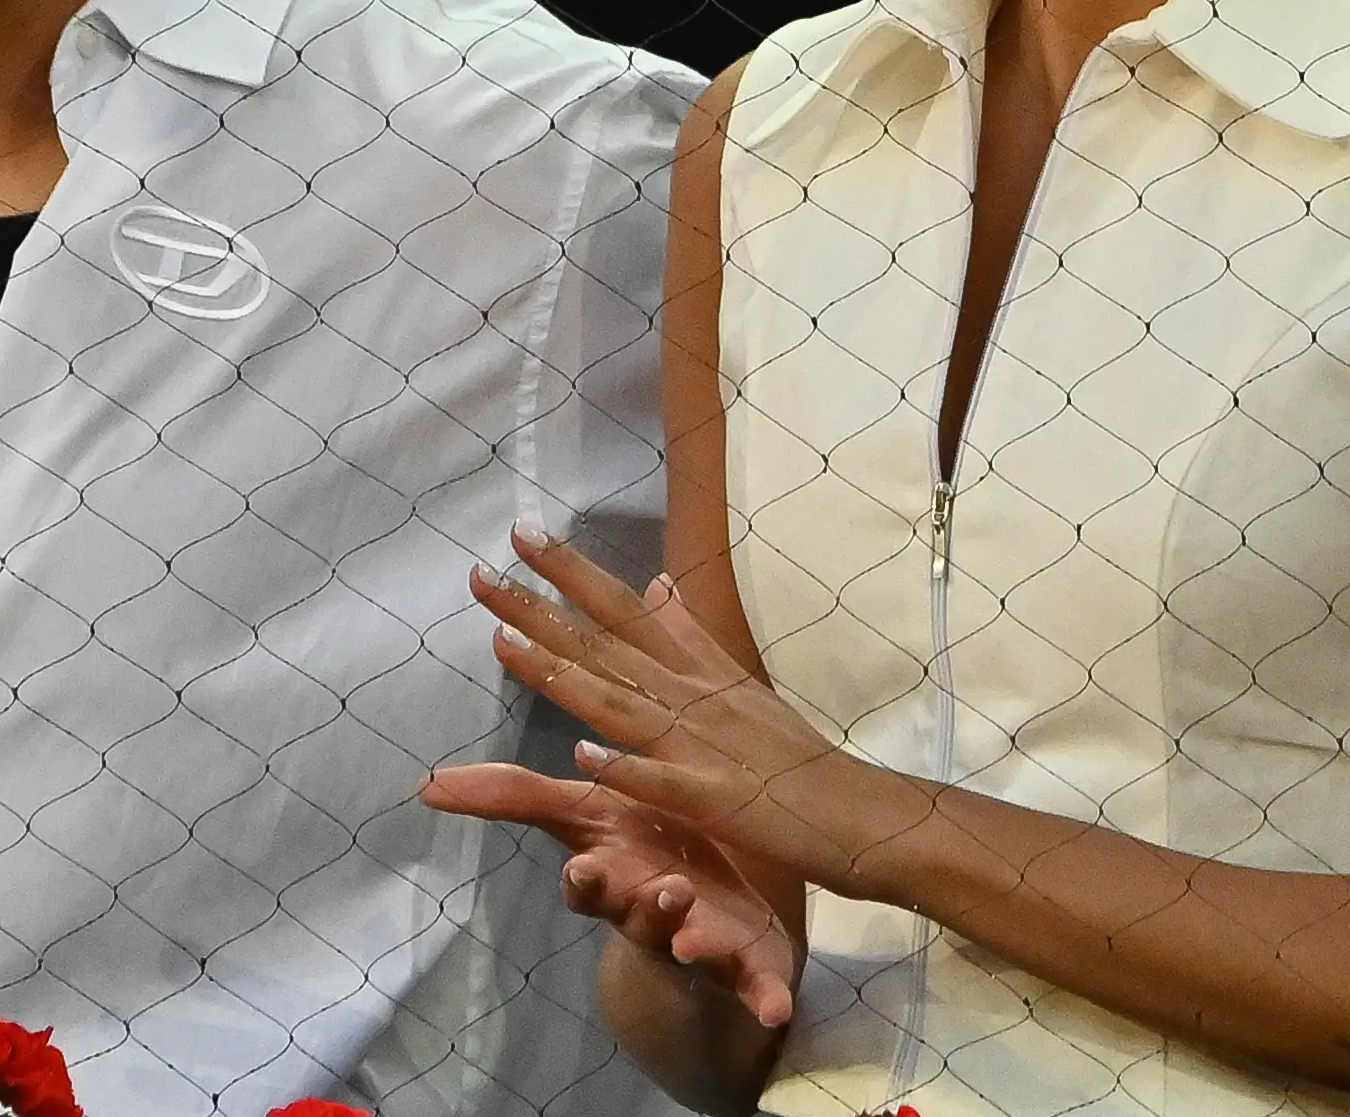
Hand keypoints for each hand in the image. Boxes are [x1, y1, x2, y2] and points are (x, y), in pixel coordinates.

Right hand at [419, 763, 797, 1026]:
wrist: (703, 917)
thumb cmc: (638, 854)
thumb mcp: (582, 818)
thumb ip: (515, 798)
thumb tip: (427, 785)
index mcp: (614, 880)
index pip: (588, 885)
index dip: (584, 882)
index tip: (583, 872)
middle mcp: (652, 917)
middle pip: (642, 919)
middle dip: (649, 911)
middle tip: (664, 893)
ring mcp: (699, 946)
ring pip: (695, 949)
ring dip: (698, 945)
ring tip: (701, 940)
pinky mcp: (746, 971)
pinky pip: (757, 991)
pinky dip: (766, 999)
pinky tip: (778, 1009)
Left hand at [472, 527, 935, 896]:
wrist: (868, 814)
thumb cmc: (799, 759)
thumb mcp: (742, 686)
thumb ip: (693, 638)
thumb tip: (656, 583)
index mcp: (699, 673)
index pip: (625, 610)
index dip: (571, 574)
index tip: (521, 534)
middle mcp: (696, 697)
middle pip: (608, 647)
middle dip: (543, 609)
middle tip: (481, 573)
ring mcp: (706, 746)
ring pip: (622, 704)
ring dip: (564, 675)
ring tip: (505, 644)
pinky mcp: (720, 800)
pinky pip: (666, 784)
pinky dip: (627, 769)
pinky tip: (585, 757)